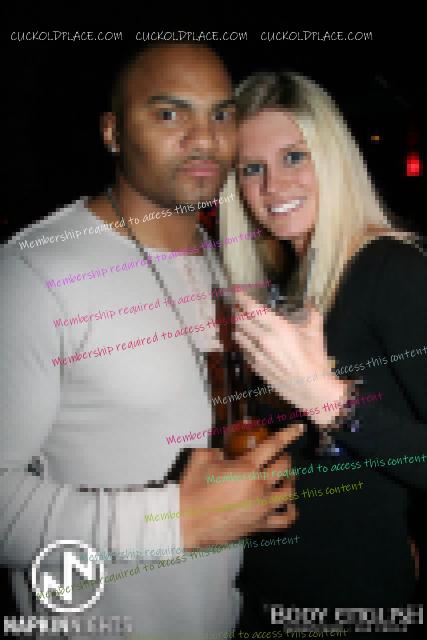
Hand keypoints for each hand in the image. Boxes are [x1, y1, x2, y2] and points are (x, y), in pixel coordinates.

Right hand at [180, 424, 303, 549]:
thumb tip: (227, 450)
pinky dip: (290, 509)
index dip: (289, 434)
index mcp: (246, 468)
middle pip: (285, 467)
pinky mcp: (260, 525)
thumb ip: (219, 449)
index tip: (300, 427)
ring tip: (286, 477)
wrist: (185, 521)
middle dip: (284, 458)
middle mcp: (260, 487)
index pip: (273, 446)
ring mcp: (262, 508)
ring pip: (289, 492)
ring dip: (290, 481)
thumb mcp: (203, 458)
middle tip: (280, 456)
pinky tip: (287, 503)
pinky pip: (285, 519)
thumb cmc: (192, 488)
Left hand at [233, 292, 347, 426]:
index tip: (237, 291)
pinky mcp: (256, 367)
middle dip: (238, 311)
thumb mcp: (316, 333)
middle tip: (238, 306)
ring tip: (240, 322)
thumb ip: (311, 314)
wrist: (311, 390)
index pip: (253, 309)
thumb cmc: (315, 360)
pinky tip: (247, 341)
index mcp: (278, 328)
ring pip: (239, 335)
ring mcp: (257, 354)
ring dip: (238, 327)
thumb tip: (310, 303)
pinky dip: (244, 343)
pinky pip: (244, 350)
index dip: (242, 298)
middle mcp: (263, 339)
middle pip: (241, 320)